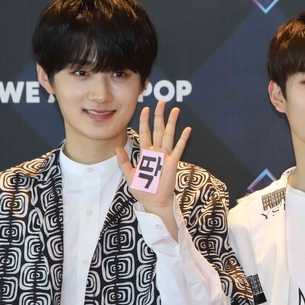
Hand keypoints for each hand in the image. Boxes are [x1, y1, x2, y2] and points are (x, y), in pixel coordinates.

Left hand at [117, 100, 190, 235]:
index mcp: (146, 153)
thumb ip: (124, 161)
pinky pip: (178, 148)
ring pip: (169, 135)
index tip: (146, 109)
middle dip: (160, 116)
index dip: (146, 121)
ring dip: (172, 122)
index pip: (146, 133)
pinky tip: (187, 130)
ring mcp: (166, 156)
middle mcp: (157, 152)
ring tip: (175, 110)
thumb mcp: (129, 175)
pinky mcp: (173, 162)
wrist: (154, 202)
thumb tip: (118, 147)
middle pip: (158, 129)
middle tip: (163, 102)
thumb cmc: (142, 190)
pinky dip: (183, 139)